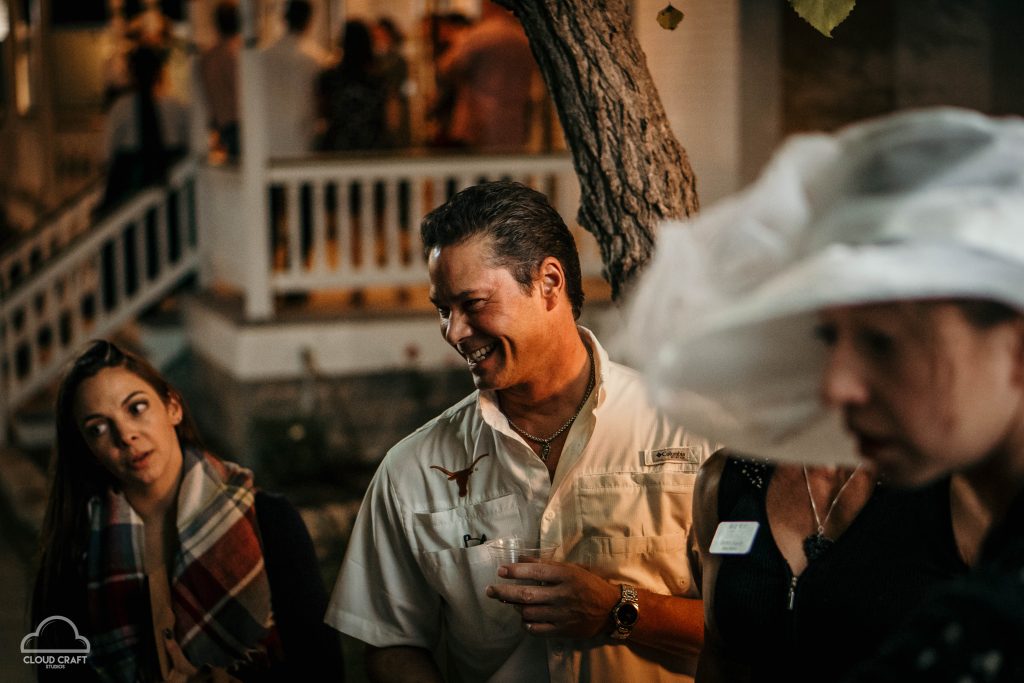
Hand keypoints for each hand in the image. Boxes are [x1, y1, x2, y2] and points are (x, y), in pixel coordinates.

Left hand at [485, 561, 618, 638]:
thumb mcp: (571, 569)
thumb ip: (546, 564)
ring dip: (514, 608)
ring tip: (509, 603)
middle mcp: (562, 594)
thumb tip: (520, 559)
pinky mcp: (563, 630)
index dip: (515, 571)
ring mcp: (562, 614)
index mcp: (565, 575)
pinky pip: (537, 629)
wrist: (611, 610)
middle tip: (490, 590)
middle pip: (526, 594)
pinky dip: (526, 624)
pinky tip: (523, 618)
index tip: (500, 571)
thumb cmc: (589, 584)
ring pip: (529, 612)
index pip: (535, 572)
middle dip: (504, 592)